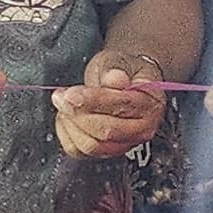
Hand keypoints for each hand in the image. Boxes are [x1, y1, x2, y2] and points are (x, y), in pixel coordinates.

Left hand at [52, 48, 166, 159]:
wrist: (124, 79)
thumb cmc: (122, 71)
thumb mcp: (118, 61)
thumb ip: (115, 69)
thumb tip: (115, 78)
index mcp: (150, 104)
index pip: (122, 108)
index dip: (94, 101)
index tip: (72, 93)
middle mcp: (143, 129)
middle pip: (106, 131)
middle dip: (79, 113)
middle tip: (62, 96)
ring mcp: (124, 144)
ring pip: (91, 145)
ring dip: (71, 124)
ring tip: (64, 102)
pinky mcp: (104, 151)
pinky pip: (79, 151)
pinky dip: (66, 134)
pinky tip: (66, 116)